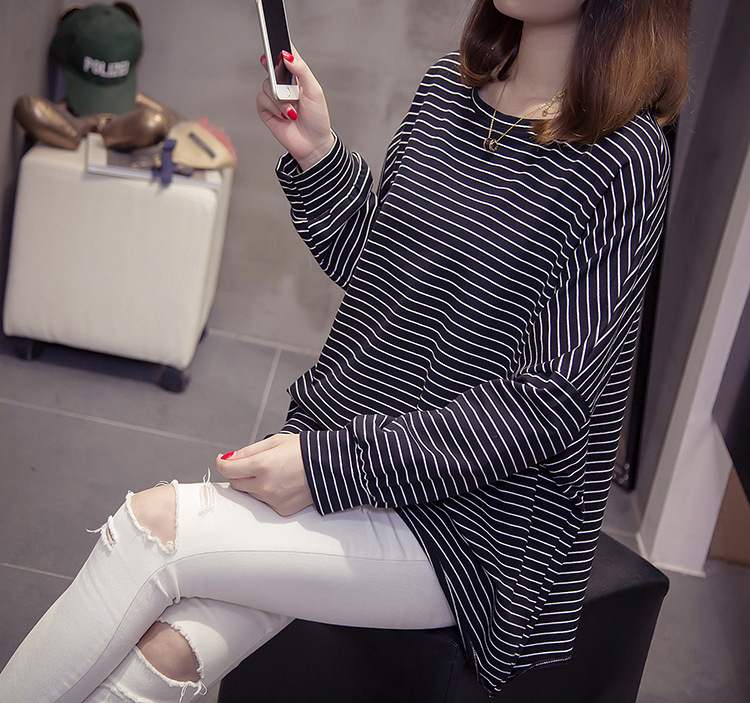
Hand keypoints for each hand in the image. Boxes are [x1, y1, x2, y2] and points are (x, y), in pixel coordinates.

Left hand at [216, 434, 313, 515]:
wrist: (331, 466)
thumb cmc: (304, 449)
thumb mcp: (276, 441)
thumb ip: (249, 450)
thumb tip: (228, 458)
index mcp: (262, 465)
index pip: (228, 469)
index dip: (222, 463)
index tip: (223, 459)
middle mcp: (265, 486)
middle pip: (236, 483)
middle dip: (239, 473)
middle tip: (252, 465)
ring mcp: (274, 500)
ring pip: (250, 494)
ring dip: (254, 484)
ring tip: (274, 473)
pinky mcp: (283, 510)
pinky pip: (266, 503)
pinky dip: (269, 494)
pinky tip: (283, 484)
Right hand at [256, 47, 334, 170]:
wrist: (313, 143)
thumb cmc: (317, 118)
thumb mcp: (314, 91)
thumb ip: (301, 70)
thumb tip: (287, 55)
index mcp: (296, 76)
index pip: (286, 55)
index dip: (279, 46)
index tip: (275, 40)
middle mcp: (283, 84)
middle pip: (270, 66)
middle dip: (276, 74)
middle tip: (283, 81)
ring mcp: (274, 96)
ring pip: (266, 85)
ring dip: (280, 99)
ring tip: (292, 110)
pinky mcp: (266, 109)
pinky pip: (262, 99)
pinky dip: (273, 107)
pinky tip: (285, 115)